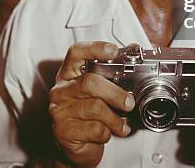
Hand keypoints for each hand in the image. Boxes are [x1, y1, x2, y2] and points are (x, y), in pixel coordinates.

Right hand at [49, 41, 134, 166]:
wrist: (75, 145)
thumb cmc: (87, 115)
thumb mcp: (98, 91)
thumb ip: (112, 71)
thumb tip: (134, 49)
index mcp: (69, 74)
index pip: (76, 53)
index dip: (94, 48)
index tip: (113, 51)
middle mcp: (61, 90)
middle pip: (90, 82)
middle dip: (115, 93)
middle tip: (129, 103)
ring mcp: (60, 110)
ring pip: (95, 107)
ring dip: (115, 119)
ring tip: (121, 124)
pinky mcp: (64, 131)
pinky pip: (94, 128)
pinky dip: (107, 132)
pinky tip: (106, 133)